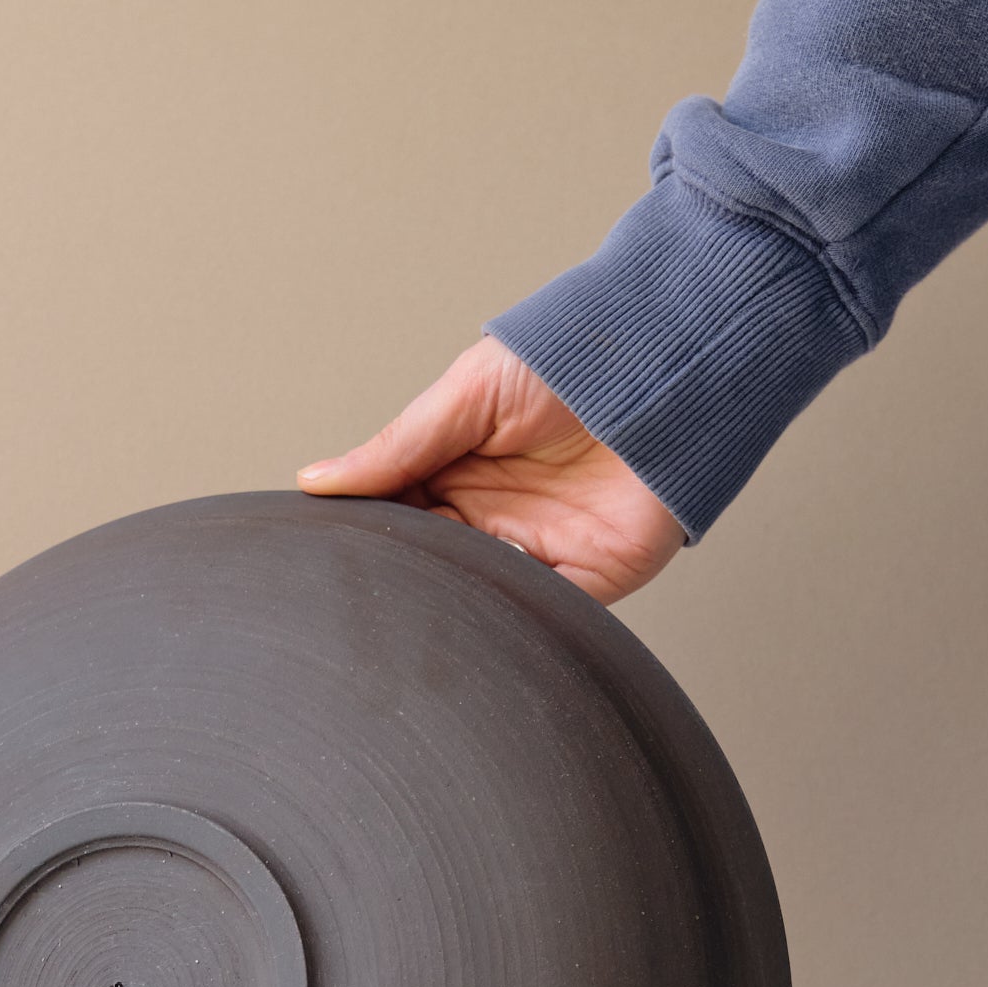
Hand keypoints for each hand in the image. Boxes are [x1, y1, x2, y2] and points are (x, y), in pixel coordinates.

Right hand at [296, 336, 684, 603]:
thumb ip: (397, 447)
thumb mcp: (466, 395)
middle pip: (428, 567)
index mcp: (455, 475)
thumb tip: (318, 481)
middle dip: (400, 579)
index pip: (394, 519)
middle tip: (362, 592)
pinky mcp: (585, 584)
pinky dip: (507, 626)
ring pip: (475, 600)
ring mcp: (536, 555)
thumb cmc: (573, 360)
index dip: (364, 536)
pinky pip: (536, 620)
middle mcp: (490, 520)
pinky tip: (476, 620)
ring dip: (447, 607)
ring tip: (411, 609)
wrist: (668, 366)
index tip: (325, 554)